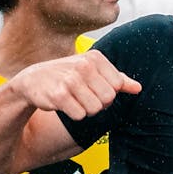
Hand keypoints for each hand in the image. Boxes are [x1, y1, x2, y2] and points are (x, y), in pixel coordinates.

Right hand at [9, 50, 141, 119]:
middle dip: (98, 103)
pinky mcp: (58, 95)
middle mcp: (84, 66)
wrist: (33, 80)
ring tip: (74, 99)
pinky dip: (74, 114)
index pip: (118, 86)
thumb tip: (138, 88)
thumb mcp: (93, 71)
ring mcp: (71, 80)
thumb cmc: (68, 75)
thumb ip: (118, 79)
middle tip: (83, 96)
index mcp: (95, 58)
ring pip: (95, 109)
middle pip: (108, 99)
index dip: (108, 92)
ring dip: (85, 110)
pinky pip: (80, 115)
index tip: (94, 88)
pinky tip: (64, 104)